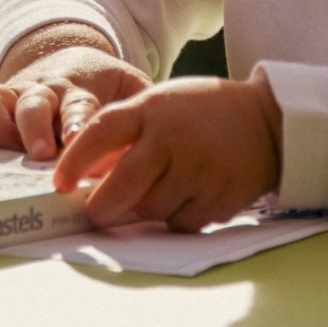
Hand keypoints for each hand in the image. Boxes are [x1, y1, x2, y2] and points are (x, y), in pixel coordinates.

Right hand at [0, 24, 150, 159]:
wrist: (71, 59)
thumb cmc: (105, 88)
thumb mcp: (130, 90)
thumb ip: (141, 111)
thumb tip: (157, 141)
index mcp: (78, 88)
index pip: (78, 104)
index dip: (77, 121)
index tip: (77, 137)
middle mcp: (42, 90)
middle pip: (32, 104)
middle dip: (33, 129)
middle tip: (40, 153)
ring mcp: (13, 97)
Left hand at [52, 71, 283, 232]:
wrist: (268, 120)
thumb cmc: (203, 111)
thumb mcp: (162, 103)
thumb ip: (127, 131)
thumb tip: (85, 172)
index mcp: (153, 109)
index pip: (101, 133)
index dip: (74, 160)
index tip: (59, 182)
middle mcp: (173, 140)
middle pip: (120, 189)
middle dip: (101, 208)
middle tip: (96, 211)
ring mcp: (198, 172)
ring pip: (149, 211)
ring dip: (145, 208)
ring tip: (163, 186)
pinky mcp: (218, 199)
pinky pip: (179, 223)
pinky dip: (176, 216)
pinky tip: (190, 193)